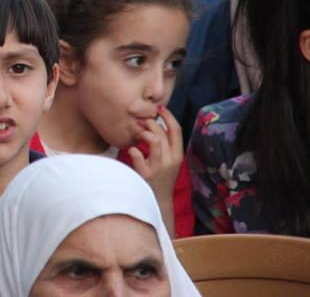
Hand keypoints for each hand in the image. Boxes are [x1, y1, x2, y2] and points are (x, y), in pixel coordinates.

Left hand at [126, 106, 182, 232]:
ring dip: (143, 134)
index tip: (159, 108)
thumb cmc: (161, 177)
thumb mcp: (169, 161)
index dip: (168, 116)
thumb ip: (165, 145)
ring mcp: (159, 167)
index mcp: (178, 154)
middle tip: (141, 124)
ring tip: (137, 136)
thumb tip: (155, 124)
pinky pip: (138, 156)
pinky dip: (133, 150)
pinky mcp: (147, 175)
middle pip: (162, 133)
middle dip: (150, 124)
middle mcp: (171, 160)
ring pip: (154, 141)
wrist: (159, 201)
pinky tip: (131, 151)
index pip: (177, 130)